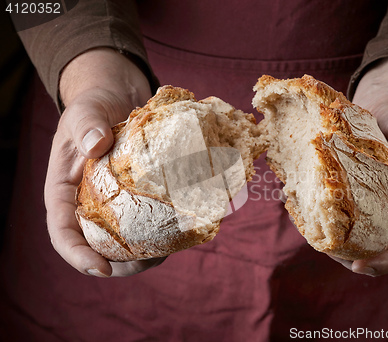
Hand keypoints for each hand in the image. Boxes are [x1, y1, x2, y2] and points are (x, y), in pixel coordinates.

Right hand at [44, 48, 163, 276]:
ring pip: (125, 241)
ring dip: (145, 254)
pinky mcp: (137, 197)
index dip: (78, 256)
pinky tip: (181, 230)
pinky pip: (147, 222)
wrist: (118, 98)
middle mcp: (88, 203)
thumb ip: (87, 124)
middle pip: (97, 247)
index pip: (63, 232)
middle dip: (120, 265)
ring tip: (167, 252)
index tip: (100, 269)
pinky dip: (162, 232)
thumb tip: (97, 145)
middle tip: (146, 264)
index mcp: (65, 192)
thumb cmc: (95, 105)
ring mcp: (115, 203)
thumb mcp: (86, 110)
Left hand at [336, 57, 387, 275]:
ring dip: (336, 243)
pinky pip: (340, 214)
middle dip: (355, 260)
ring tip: (315, 239)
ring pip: (357, 237)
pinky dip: (324, 218)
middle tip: (329, 255)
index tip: (362, 265)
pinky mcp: (353, 195)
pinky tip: (303, 212)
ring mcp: (374, 206)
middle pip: (381, 250)